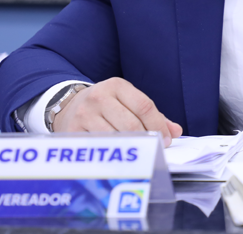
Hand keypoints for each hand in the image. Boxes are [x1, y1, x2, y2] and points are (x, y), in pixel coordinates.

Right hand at [52, 77, 182, 144]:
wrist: (67, 106)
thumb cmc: (104, 106)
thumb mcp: (126, 102)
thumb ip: (151, 115)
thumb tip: (175, 131)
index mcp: (117, 86)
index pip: (144, 106)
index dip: (158, 125)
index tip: (166, 139)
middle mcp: (99, 97)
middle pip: (131, 124)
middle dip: (147, 139)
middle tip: (154, 149)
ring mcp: (85, 113)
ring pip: (116, 137)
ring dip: (130, 148)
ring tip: (137, 153)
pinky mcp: (73, 131)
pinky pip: (99, 147)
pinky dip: (112, 154)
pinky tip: (118, 157)